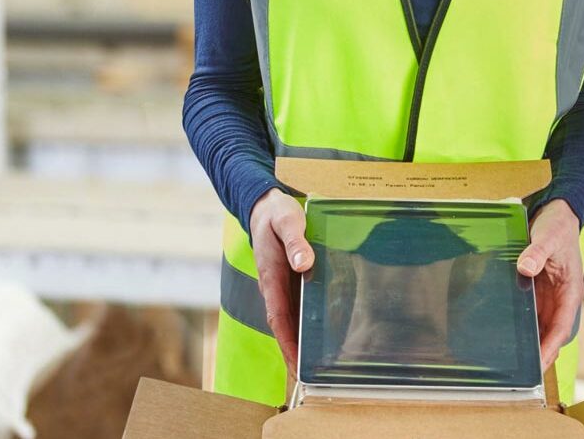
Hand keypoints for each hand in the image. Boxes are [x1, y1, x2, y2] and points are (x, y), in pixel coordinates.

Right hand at [249, 188, 314, 374]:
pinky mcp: (288, 281)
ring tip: (315, 365)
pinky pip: (295, 306)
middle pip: (283, 325)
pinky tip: (317, 334)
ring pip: (290, 318)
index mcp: (271, 276)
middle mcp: (274, 286)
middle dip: (293, 351)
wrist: (266, 206)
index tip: (296, 364)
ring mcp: (281, 286)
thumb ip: (295, 240)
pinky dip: (303, 324)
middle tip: (308, 376)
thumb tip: (303, 264)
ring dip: (298, 341)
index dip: (287, 342)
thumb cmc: (277, 214)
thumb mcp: (287, 220)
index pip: (278, 316)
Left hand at [516, 200, 583, 371]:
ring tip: (509, 358)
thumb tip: (526, 267)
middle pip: (550, 332)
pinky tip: (505, 332)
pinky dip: (521, 323)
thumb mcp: (548, 236)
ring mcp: (549, 295)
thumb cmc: (558, 226)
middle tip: (520, 372)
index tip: (539, 365)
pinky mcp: (537, 290)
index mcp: (570, 291)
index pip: (561, 327)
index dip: (550, 348)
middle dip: (538, 352)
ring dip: (528, 341)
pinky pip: (529, 312)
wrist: (557, 214)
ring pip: (539, 325)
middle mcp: (561, 298)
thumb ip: (537, 251)